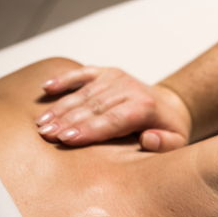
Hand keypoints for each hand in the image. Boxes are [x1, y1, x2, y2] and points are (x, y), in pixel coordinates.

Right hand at [35, 66, 191, 150]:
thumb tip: (149, 139)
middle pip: (93, 107)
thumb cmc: (169, 129)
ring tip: (40, 123)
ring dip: (60, 108)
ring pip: (83, 94)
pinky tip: (45, 88)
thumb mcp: (177, 142)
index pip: (112, 120)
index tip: (67, 139)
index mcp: (144, 107)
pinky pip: (82, 74)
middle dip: (67, 121)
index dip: (89, 130)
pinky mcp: (105, 73)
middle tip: (46, 134)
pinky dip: (64, 79)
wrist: (170, 106)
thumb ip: (165, 144)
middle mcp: (128, 88)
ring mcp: (115, 78)